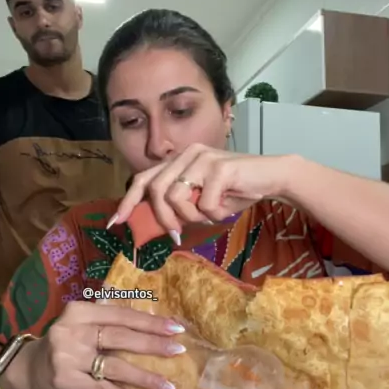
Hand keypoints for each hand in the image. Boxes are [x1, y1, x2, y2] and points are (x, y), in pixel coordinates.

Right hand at [12, 301, 186, 388]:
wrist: (28, 369)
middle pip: (120, 337)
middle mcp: (73, 331)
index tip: (175, 327)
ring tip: (168, 386)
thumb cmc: (65, 344)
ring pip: (115, 366)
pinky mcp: (67, 381)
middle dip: (153, 344)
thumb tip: (154, 327)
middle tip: (178, 350)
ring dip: (144, 377)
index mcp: (80, 311)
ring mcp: (69, 357)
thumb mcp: (81, 325)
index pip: (121, 315)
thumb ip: (108, 322)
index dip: (149, 321)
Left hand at [113, 144, 288, 236]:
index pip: (143, 179)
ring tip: (210, 215)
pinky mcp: (220, 167)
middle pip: (156, 190)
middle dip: (163, 218)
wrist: (272, 177)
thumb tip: (156, 225)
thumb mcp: (202, 199)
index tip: (116, 223)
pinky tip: (226, 207)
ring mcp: (202, 157)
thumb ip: (180, 205)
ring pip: (176, 197)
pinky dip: (214, 213)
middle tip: (175, 234)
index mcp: (179, 160)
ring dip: (192, 216)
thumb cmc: (236, 190)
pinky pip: (204, 204)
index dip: (128, 201)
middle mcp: (187, 154)